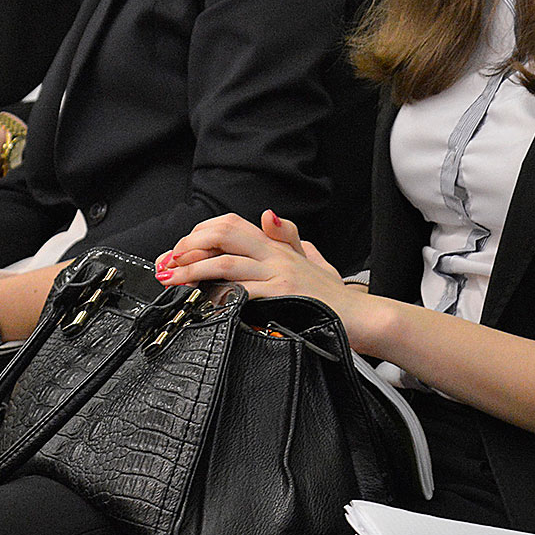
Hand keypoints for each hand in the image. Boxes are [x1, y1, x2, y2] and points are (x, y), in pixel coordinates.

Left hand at [160, 211, 378, 340]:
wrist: (365, 317)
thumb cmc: (336, 296)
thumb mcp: (313, 260)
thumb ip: (290, 239)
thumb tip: (269, 217)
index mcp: (278, 246)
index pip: (232, 225)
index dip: (201, 233)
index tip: (179, 249)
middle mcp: (276, 255)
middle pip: (224, 234)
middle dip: (190, 245)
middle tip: (169, 261)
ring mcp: (279, 274)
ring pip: (226, 261)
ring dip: (193, 269)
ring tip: (173, 278)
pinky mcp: (283, 295)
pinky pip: (243, 290)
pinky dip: (219, 293)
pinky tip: (202, 298)